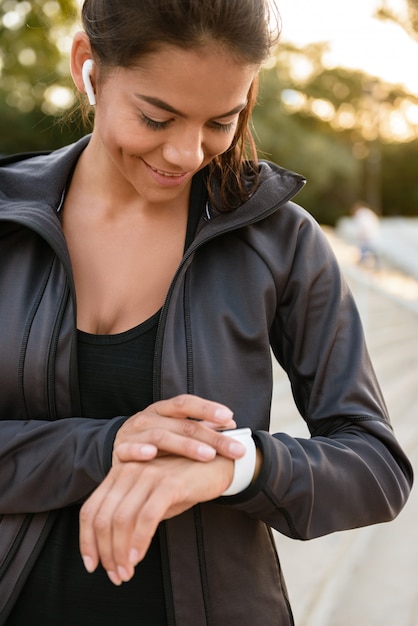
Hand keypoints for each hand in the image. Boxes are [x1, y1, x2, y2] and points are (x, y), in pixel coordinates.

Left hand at [79, 453, 233, 585]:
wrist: (218, 465)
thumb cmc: (183, 484)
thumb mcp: (150, 497)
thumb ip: (130, 514)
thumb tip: (110, 550)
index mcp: (119, 473)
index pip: (91, 510)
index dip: (86, 541)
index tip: (92, 566)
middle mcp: (129, 470)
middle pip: (103, 518)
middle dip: (105, 553)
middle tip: (116, 576)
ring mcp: (149, 475)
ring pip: (122, 520)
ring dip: (120, 553)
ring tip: (126, 573)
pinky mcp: (169, 483)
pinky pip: (146, 517)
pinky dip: (138, 542)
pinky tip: (138, 558)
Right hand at [113, 394, 244, 464]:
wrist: (117, 449)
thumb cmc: (154, 439)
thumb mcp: (174, 428)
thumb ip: (200, 426)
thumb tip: (231, 422)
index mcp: (163, 409)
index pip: (186, 403)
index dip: (207, 408)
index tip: (229, 418)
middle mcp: (149, 417)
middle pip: (183, 425)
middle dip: (212, 437)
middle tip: (235, 449)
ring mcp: (134, 433)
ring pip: (161, 437)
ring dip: (186, 446)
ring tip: (208, 455)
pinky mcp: (119, 450)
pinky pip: (129, 449)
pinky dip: (139, 450)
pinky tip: (152, 454)